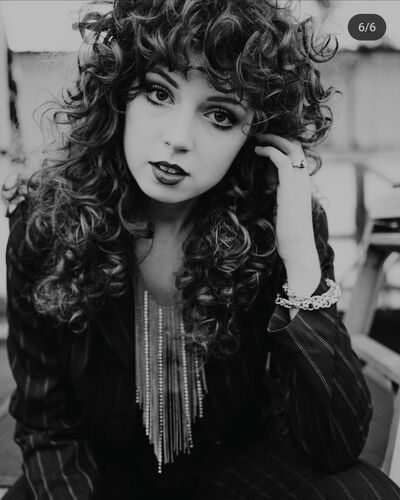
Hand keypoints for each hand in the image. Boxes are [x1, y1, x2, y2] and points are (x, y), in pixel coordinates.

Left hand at [254, 133, 320, 296]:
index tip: (264, 141)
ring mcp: (299, 185)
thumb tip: (268, 178)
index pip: (297, 154)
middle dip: (278, 136)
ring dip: (273, 139)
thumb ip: (278, 190)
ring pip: (292, 149)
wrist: (298, 251)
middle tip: (259, 133)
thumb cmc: (288, 233)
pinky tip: (258, 151)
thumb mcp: (282, 206)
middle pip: (297, 146)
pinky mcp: (291, 191)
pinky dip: (271, 152)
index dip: (282, 144)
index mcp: (302, 184)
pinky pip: (284, 162)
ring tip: (257, 138)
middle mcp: (304, 181)